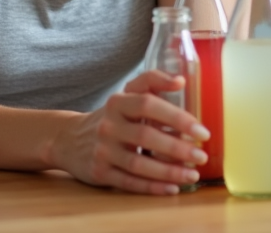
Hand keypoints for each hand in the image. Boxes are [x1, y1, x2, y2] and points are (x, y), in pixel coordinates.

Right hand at [49, 70, 210, 194]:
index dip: (176, 117)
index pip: (148, 104)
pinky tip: (172, 188)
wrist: (69, 139)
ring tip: (192, 174)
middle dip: (177, 148)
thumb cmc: (111, 116)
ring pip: (139, 164)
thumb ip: (153, 82)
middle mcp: (108, 125)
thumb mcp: (126, 95)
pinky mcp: (99, 172)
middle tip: (201, 156)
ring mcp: (102, 150)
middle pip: (146, 136)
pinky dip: (153, 187)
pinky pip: (129, 182)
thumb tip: (181, 80)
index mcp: (118, 102)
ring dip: (169, 171)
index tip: (201, 131)